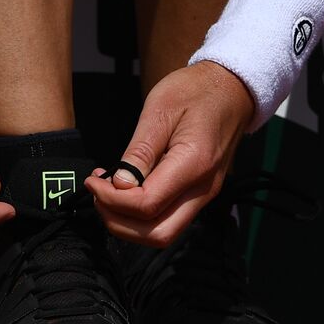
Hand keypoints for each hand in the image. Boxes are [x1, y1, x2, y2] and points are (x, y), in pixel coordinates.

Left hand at [85, 62, 254, 246]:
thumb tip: (119, 186)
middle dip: (119, 223)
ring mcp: (205, 195)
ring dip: (129, 224)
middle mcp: (204, 189)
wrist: (231, 89)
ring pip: (163, 233)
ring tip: (107, 194)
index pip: (147, 205)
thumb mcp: (159, 111)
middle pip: (158, 234)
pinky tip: (126, 191)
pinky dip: (142, 216)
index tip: (92, 181)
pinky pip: (169, 218)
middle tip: (97, 196)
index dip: (112, 200)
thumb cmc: (195, 91)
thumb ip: (139, 152)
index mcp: (194, 165)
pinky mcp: (200, 193)